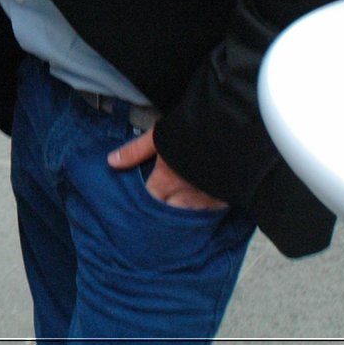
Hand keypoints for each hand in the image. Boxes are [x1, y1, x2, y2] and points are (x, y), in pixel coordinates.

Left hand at [107, 127, 227, 210]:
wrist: (232, 134)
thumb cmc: (192, 130)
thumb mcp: (159, 136)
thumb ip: (135, 151)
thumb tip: (111, 162)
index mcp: (166, 181)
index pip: (151, 199)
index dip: (147, 197)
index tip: (148, 192)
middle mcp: (185, 196)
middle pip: (169, 210)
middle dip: (165, 206)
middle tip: (166, 197)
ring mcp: (207, 200)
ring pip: (190, 213)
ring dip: (185, 208)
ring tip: (183, 199)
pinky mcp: (226, 200)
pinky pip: (211, 211)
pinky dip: (205, 207)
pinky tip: (204, 198)